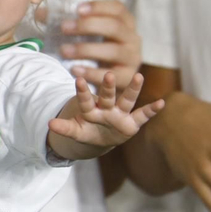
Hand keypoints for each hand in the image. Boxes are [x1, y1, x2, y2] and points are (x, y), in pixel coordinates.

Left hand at [48, 71, 164, 159]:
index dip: (82, 92)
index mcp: (91, 110)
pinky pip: (143, 116)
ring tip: (139, 76)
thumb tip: (48, 124)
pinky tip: (161, 103)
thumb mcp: (75, 131)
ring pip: (127, 100)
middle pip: (107, 96)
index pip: (86, 100)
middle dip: (108, 87)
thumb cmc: (87, 130)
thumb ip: (64, 128)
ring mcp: (120, 114)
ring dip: (132, 89)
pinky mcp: (132, 123)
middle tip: (108, 74)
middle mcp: (107, 108)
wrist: (99, 137)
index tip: (78, 79)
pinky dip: (152, 110)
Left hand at [58, 0, 142, 89]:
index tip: (77, 9)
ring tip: (64, 50)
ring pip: (113, 50)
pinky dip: (92, 73)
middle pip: (114, 27)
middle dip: (88, 26)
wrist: (111, 79)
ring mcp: (133, 57)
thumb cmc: (97, 49)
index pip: (117, 8)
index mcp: (125, 21)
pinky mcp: (128, 77)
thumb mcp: (87, 34)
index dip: (98, 6)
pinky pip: (110, 74)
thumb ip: (68, 22)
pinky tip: (74, 70)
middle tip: (64, 28)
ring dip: (86, 49)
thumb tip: (41, 14)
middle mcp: (133, 37)